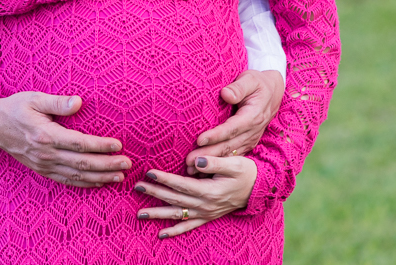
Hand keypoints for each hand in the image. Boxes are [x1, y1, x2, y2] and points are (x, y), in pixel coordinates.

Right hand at [0, 92, 130, 187]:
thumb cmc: (16, 108)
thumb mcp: (34, 98)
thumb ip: (58, 102)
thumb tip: (79, 102)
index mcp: (45, 135)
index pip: (80, 144)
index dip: (101, 146)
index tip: (118, 145)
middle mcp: (45, 154)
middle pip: (82, 163)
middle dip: (107, 165)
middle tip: (127, 164)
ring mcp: (43, 165)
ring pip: (77, 176)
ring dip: (100, 177)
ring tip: (119, 176)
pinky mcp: (42, 170)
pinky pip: (66, 180)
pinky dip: (84, 183)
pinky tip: (98, 182)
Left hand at [134, 156, 256, 238]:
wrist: (258, 188)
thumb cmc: (245, 172)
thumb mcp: (234, 163)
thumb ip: (214, 162)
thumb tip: (197, 161)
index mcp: (210, 191)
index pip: (182, 185)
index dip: (165, 179)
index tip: (149, 173)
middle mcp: (206, 205)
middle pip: (176, 199)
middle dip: (155, 193)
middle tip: (137, 187)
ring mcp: (206, 213)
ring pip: (178, 215)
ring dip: (158, 214)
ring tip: (140, 213)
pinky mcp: (208, 217)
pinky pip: (189, 226)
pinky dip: (175, 231)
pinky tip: (161, 234)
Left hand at [186, 69, 283, 173]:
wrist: (272, 92)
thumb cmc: (257, 83)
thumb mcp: (251, 79)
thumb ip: (239, 87)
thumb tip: (225, 94)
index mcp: (253, 116)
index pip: (232, 127)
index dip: (216, 135)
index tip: (199, 139)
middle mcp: (252, 131)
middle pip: (228, 145)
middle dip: (209, 155)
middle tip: (189, 161)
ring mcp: (250, 139)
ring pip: (229, 153)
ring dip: (211, 163)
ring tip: (192, 169)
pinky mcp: (247, 143)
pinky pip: (232, 155)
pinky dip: (218, 165)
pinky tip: (203, 170)